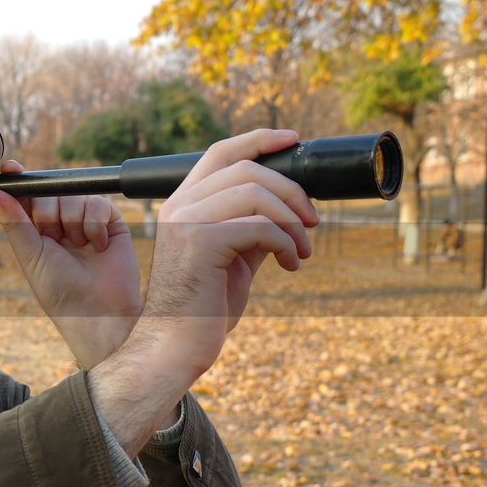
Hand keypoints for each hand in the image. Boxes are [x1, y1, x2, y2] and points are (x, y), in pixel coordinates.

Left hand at [0, 160, 141, 368]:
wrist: (97, 312)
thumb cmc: (59, 291)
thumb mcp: (30, 253)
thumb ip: (13, 219)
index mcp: (36, 228)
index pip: (26, 194)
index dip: (17, 179)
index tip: (9, 168)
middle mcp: (61, 220)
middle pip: (49, 190)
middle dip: (48, 213)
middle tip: (54, 238)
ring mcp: (86, 219)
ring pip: (73, 195)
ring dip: (73, 223)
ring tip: (78, 247)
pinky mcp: (111, 221)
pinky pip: (98, 203)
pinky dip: (94, 225)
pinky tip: (97, 247)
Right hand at [86, 129, 319, 453]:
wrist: (173, 346)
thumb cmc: (203, 309)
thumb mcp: (234, 259)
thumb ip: (252, 228)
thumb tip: (289, 208)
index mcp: (183, 204)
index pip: (221, 152)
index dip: (259, 139)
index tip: (293, 140)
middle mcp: (180, 205)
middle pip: (247, 169)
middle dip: (291, 190)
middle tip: (313, 221)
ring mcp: (187, 221)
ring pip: (256, 193)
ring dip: (292, 220)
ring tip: (302, 249)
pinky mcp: (201, 243)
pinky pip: (260, 226)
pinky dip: (286, 243)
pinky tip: (290, 264)